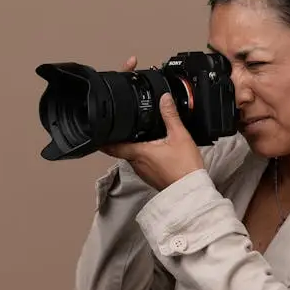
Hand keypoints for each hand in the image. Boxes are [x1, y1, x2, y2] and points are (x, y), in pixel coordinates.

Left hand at [101, 55, 204, 189]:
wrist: (192, 190)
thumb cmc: (185, 167)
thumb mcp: (179, 136)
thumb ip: (170, 116)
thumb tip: (164, 99)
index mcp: (139, 153)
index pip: (113, 146)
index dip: (103, 140)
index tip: (97, 134)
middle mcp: (137, 164)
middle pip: (122, 150)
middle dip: (122, 140)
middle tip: (121, 129)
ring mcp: (143, 173)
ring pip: (133, 157)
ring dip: (134, 148)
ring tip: (139, 137)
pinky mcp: (151, 177)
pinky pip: (143, 164)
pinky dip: (144, 156)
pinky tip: (154, 152)